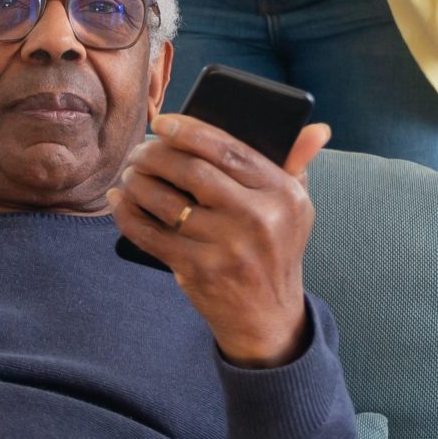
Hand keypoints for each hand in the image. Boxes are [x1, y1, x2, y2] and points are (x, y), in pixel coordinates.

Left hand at [109, 116, 331, 368]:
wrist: (268, 316)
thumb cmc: (277, 249)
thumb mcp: (297, 207)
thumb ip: (298, 163)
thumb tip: (316, 127)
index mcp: (282, 194)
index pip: (229, 150)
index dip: (190, 131)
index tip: (163, 122)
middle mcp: (257, 219)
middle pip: (192, 171)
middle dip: (156, 154)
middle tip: (140, 151)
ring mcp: (226, 248)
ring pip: (166, 201)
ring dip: (138, 181)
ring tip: (130, 173)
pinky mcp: (198, 271)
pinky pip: (151, 235)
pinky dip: (128, 214)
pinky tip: (120, 199)